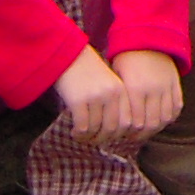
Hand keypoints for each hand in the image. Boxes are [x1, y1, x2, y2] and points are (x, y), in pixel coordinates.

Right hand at [54, 46, 173, 145]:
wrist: (67, 54)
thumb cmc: (86, 71)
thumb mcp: (106, 83)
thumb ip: (112, 102)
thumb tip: (113, 132)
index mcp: (121, 90)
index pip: (127, 122)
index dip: (118, 134)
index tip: (108, 137)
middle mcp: (112, 94)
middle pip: (113, 129)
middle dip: (102, 139)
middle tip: (92, 140)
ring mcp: (96, 97)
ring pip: (97, 130)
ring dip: (89, 138)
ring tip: (82, 137)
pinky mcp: (79, 100)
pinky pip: (83, 127)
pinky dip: (79, 134)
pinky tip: (74, 132)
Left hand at [109, 48, 183, 138]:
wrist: (147, 37)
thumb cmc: (127, 58)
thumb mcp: (118, 77)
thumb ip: (120, 100)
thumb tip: (116, 122)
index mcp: (136, 88)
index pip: (136, 122)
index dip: (130, 133)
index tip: (125, 135)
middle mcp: (153, 89)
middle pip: (152, 124)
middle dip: (142, 135)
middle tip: (134, 137)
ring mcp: (167, 87)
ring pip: (166, 118)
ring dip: (156, 128)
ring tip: (147, 130)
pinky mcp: (176, 84)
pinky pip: (177, 107)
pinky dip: (170, 117)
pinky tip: (161, 120)